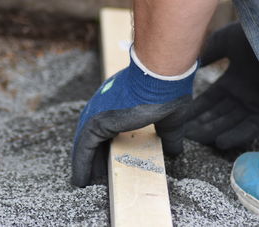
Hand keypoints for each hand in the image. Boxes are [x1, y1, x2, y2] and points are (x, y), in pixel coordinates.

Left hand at [72, 50, 196, 186]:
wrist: (164, 75)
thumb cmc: (168, 90)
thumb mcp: (170, 119)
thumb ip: (169, 135)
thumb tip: (176, 151)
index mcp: (118, 102)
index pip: (106, 129)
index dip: (106, 147)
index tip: (109, 163)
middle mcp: (103, 105)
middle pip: (93, 137)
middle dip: (94, 158)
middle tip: (97, 177)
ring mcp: (98, 111)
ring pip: (85, 144)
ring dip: (86, 164)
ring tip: (86, 183)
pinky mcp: (98, 120)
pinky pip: (84, 148)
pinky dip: (82, 165)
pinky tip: (81, 180)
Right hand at [184, 23, 258, 149]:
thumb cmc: (252, 35)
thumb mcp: (224, 41)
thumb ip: (209, 52)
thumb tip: (195, 65)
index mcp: (233, 80)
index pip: (210, 100)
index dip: (194, 110)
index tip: (180, 118)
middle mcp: (243, 94)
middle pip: (218, 114)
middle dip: (201, 124)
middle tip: (183, 134)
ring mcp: (255, 103)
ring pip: (231, 122)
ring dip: (214, 132)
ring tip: (196, 140)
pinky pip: (252, 127)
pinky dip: (237, 135)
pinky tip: (220, 142)